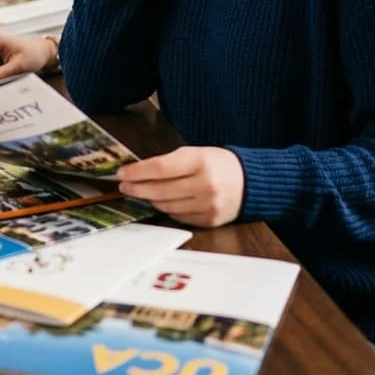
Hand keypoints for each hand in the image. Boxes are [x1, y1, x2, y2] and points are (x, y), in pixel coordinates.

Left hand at [116, 146, 244, 227]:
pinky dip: (167, 209)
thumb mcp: (196, 153)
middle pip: (160, 190)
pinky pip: (178, 217)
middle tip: (124, 186)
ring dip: (150, 199)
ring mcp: (207, 205)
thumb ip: (171, 162)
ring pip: (167, 206)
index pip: (160, 168)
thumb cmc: (218, 163)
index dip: (137, 172)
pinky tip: (160, 202)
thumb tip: (139, 172)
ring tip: (140, 193)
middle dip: (137, 188)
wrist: (252, 182)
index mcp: (199, 161)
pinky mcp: (209, 221)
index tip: (122, 173)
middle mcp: (204, 185)